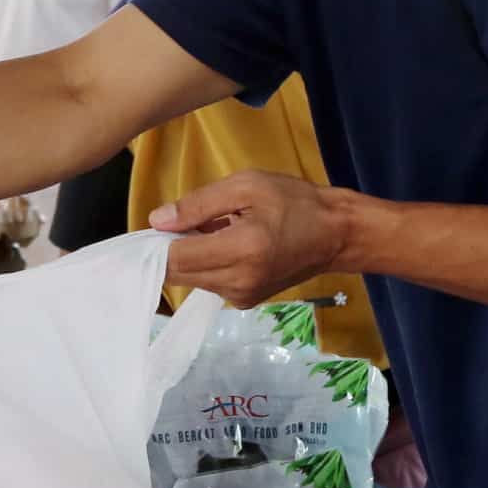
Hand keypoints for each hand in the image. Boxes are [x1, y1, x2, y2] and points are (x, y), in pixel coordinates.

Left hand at [152, 171, 349, 307]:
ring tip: (210, 229)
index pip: (175, 258)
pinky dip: (205, 264)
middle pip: (177, 274)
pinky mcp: (245, 302)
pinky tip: (223, 244)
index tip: (151, 226)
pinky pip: (208, 283)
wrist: (336, 235)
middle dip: (167, 250)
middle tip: (179, 221)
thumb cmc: (295, 201)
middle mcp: (238, 282)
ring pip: (190, 280)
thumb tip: (157, 221)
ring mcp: (241, 297)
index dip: (154, 244)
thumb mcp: (247, 186)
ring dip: (188, 256)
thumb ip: (198, 204)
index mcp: (241, 250)